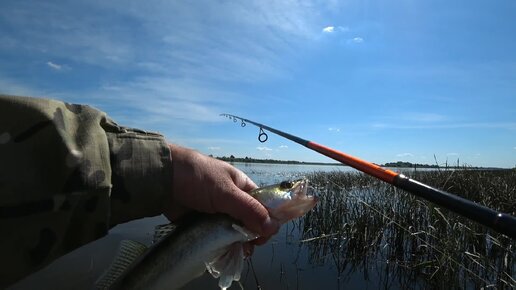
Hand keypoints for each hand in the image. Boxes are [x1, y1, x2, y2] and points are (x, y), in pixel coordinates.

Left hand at [164, 144, 279, 242]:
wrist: (164, 179)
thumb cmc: (198, 178)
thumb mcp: (226, 193)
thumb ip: (249, 210)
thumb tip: (273, 227)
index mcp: (243, 188)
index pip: (263, 206)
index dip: (268, 221)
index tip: (265, 236)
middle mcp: (233, 201)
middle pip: (250, 222)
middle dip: (252, 235)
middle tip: (248, 247)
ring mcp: (219, 213)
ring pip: (234, 232)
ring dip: (237, 243)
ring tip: (237, 252)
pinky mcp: (205, 223)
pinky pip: (218, 237)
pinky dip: (222, 245)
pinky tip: (224, 253)